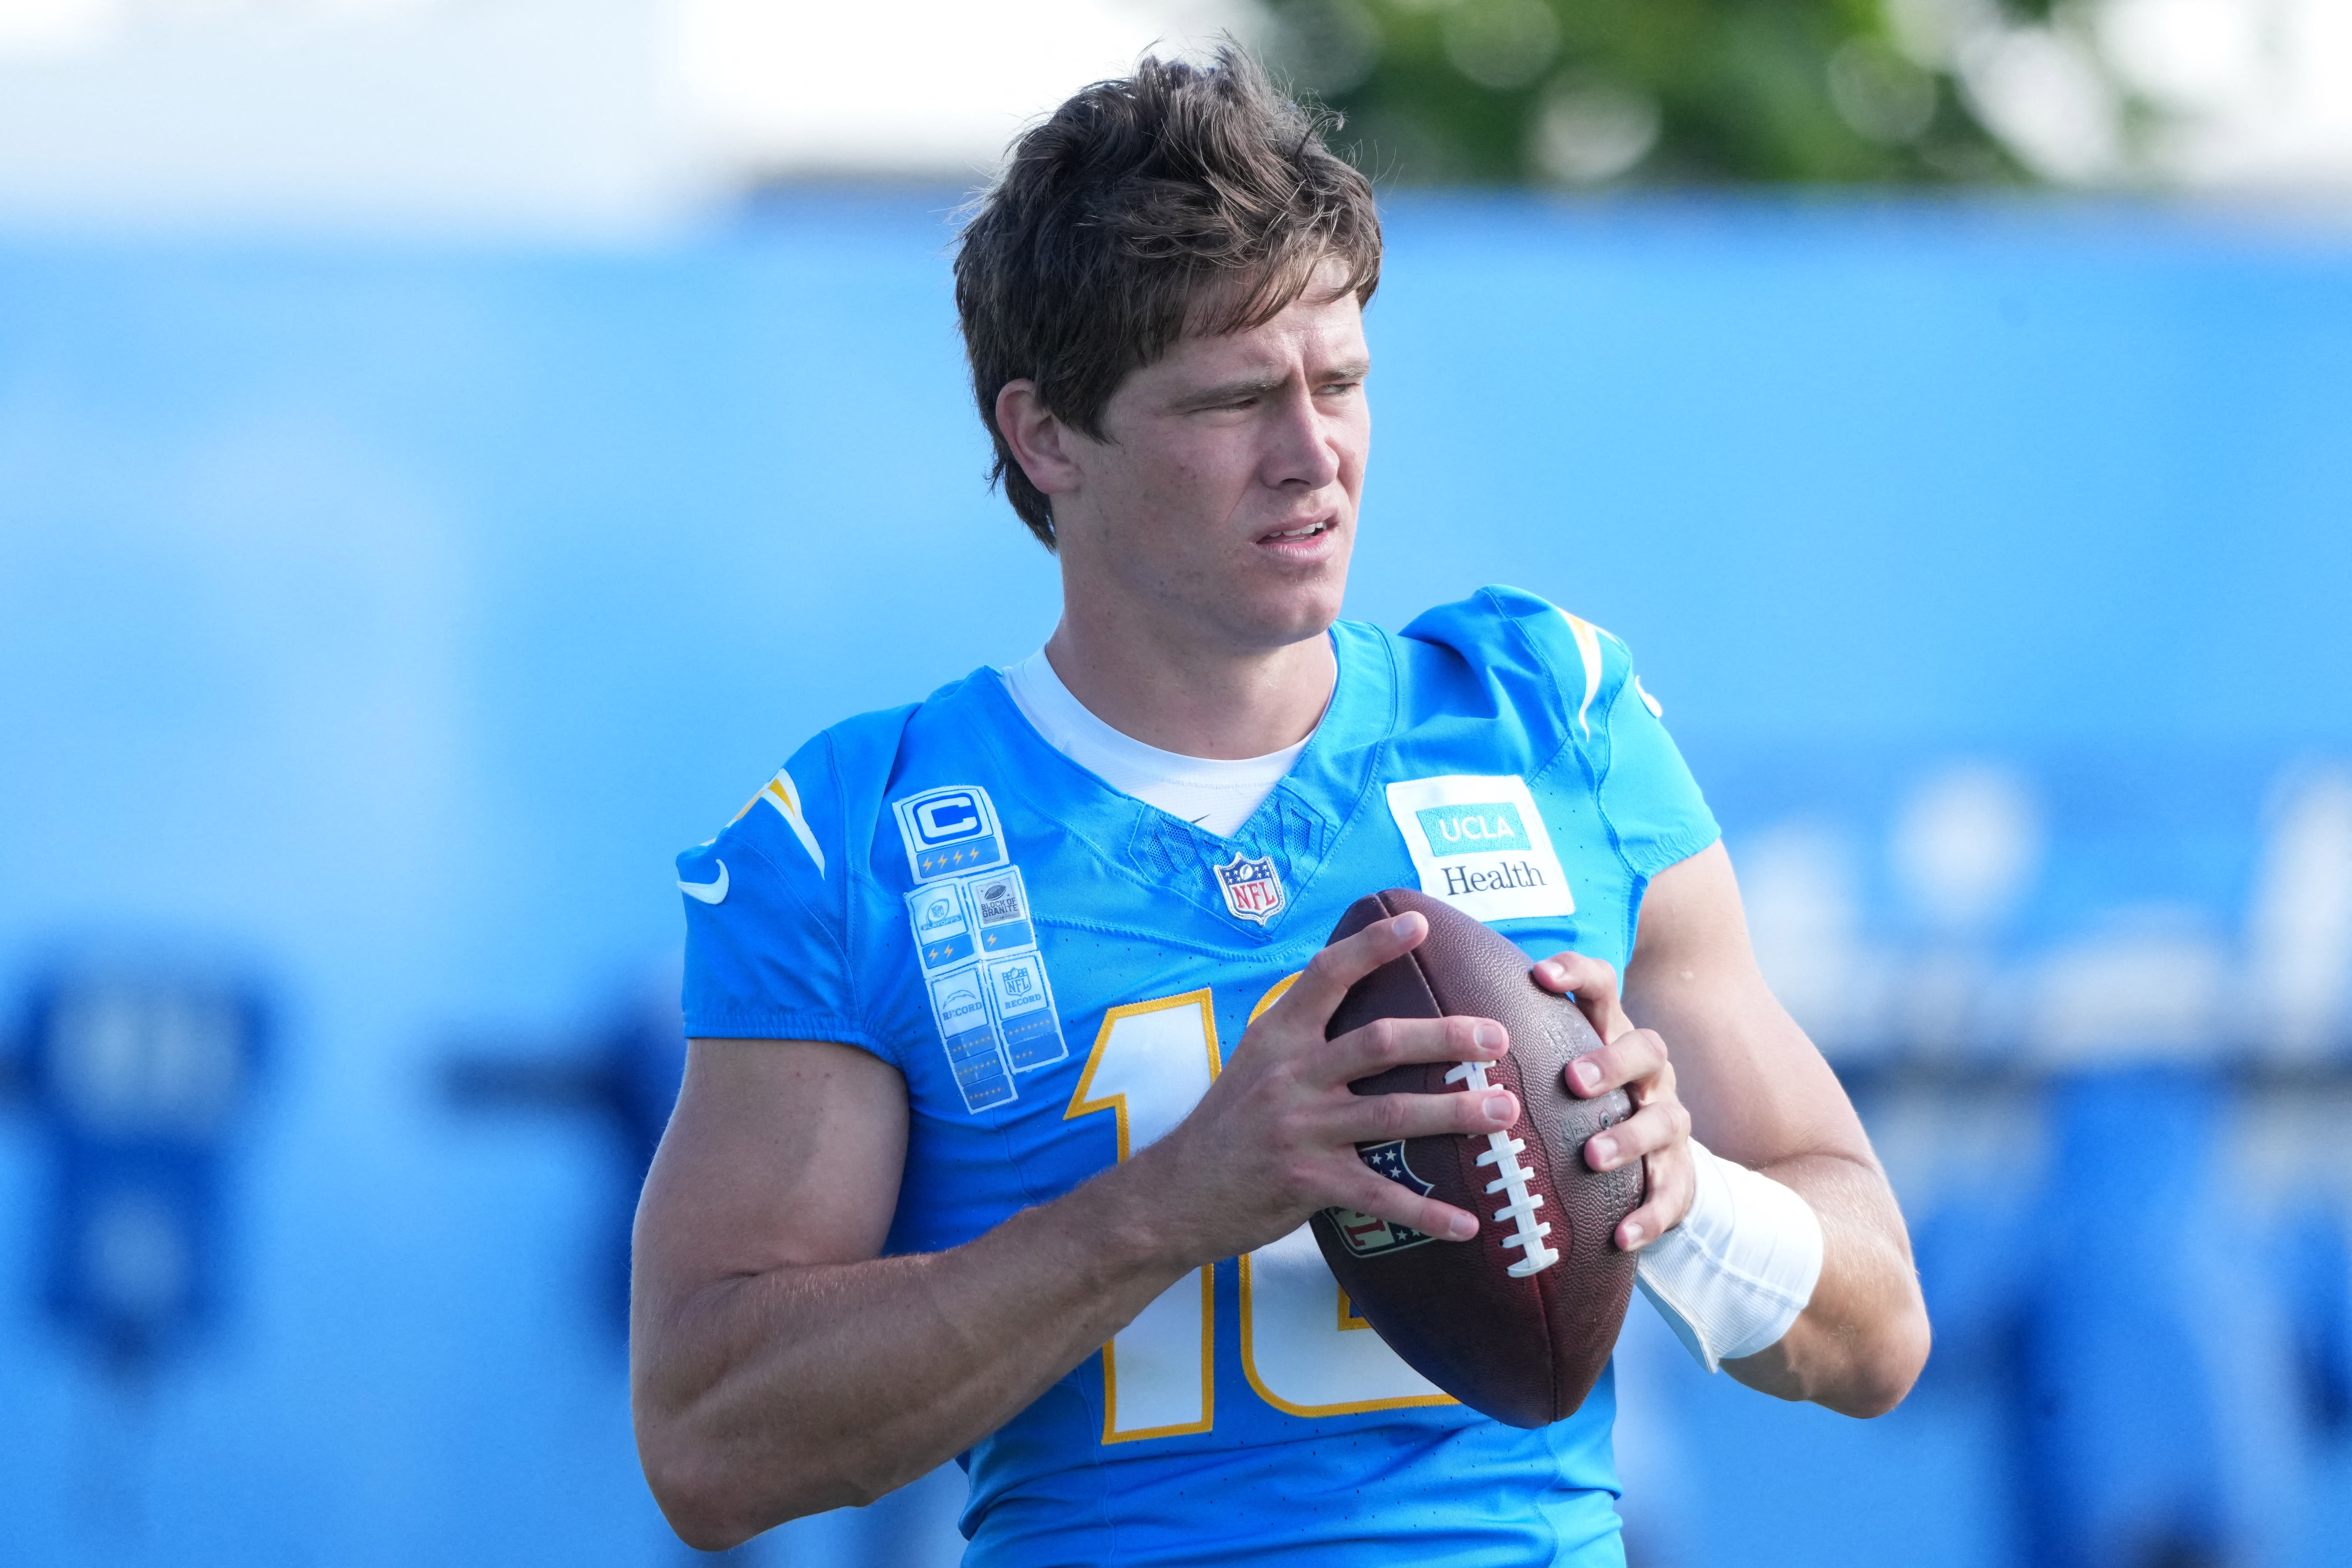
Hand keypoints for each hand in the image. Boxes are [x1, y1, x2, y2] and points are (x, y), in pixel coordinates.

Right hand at [1135, 911, 1520, 1264]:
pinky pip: (1381, 1196)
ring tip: (1506, 1112)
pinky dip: (1429, 1213)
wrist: (1175, 1195)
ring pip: (1392, 1114)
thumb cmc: (1227, 1126)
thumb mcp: (1254, 1063)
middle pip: (1380, 1042)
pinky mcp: (1306, 1183)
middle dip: (1446, 1036)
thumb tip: (1362, 1007)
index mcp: (1277, 1036)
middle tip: (1496, 1036)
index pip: (1327, 975)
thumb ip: (1303, 1035)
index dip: (1372, 945)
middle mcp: (1290, 1075)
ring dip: (1456, 1113)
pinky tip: (1468, 1223)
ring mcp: (1299, 1129)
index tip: (1416, 922)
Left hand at [1532, 952, 1693, 1251]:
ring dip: (1629, 1138)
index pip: (1602, 988)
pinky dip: (1648, 1215)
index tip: (1539, 974)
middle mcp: (1647, 1074)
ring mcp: (1667, 1123)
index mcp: (1610, 1036)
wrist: (1639, 1169)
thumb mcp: (1546, 1071)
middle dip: (1611, 1062)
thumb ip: (1506, 1046)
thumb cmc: (1571, 1108)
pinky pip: (1671, 1195)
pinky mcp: (1677, 1177)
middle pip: (1645, 1049)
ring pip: (1664, 1121)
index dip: (1578, 974)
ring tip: (1593, 1156)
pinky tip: (1620, 1235)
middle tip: (1574, 1080)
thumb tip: (1426, 1014)